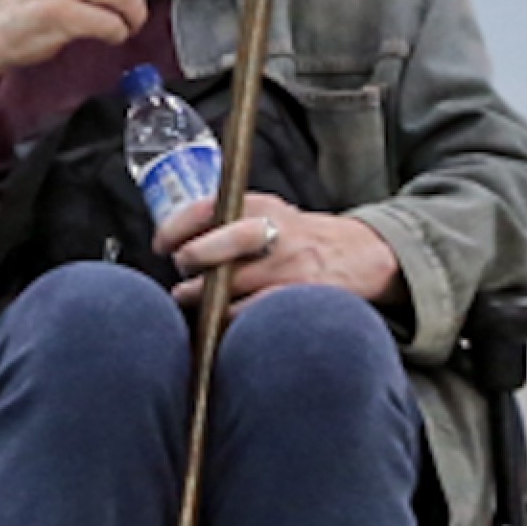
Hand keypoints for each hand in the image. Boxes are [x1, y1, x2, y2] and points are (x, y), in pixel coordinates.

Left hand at [158, 188, 401, 307]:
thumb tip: (179, 239)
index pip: (209, 207)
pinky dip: (227, 319)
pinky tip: (219, 320)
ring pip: (228, 284)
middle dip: (190, 259)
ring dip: (201, 296)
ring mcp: (288, 265)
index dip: (176, 227)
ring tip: (192, 300)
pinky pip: (249, 313)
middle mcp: (275, 230)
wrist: (364, 254)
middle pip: (219, 243)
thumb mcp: (274, 213)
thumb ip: (233, 220)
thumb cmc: (306, 238)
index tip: (161, 244)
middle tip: (181, 271)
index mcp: (263, 205)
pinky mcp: (298, 296)